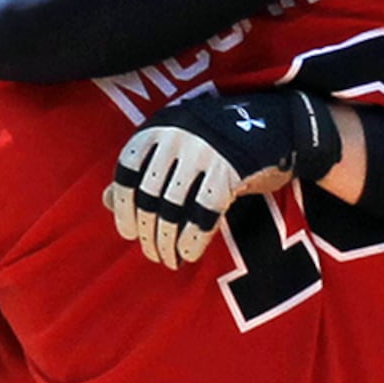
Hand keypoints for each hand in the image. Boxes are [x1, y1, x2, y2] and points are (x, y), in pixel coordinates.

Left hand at [104, 89, 340, 269]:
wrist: (279, 126)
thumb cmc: (221, 139)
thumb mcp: (179, 145)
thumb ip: (142, 169)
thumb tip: (103, 200)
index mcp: (160, 125)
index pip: (125, 171)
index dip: (123, 207)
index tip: (129, 231)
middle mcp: (177, 134)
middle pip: (148, 195)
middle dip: (147, 231)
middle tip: (154, 252)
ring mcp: (203, 151)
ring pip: (172, 209)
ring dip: (167, 242)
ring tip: (169, 257)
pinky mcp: (229, 171)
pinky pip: (201, 216)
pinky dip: (191, 240)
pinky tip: (189, 253)